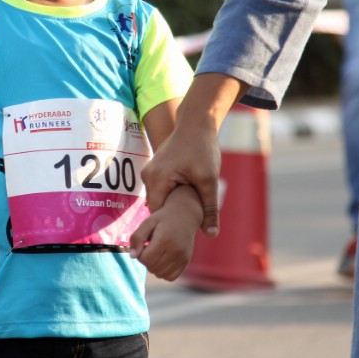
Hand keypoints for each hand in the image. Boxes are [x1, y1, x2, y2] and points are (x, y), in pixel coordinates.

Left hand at [130, 186, 202, 280]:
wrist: (185, 216)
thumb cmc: (162, 219)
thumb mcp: (147, 222)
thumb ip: (137, 237)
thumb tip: (132, 256)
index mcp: (164, 239)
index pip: (145, 259)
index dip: (140, 253)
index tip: (144, 244)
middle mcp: (175, 251)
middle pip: (151, 267)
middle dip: (146, 259)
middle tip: (151, 247)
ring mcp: (182, 258)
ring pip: (160, 274)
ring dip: (154, 266)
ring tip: (157, 253)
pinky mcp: (186, 262)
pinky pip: (170, 277)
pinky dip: (164, 272)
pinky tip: (164, 259)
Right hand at [143, 121, 221, 237]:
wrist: (197, 122)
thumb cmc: (202, 148)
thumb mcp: (209, 180)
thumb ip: (209, 208)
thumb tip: (211, 235)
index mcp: (156, 179)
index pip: (157, 214)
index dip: (170, 225)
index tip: (186, 231)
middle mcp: (147, 176)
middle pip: (157, 208)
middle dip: (172, 216)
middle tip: (191, 224)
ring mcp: (149, 172)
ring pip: (160, 199)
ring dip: (172, 205)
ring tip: (189, 211)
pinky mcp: (155, 170)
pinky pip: (161, 190)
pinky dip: (172, 196)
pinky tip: (186, 198)